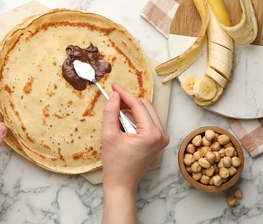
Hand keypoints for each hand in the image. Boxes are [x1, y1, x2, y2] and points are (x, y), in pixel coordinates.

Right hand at [101, 83, 168, 223]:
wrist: (121, 183)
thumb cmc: (115, 163)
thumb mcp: (109, 135)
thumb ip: (111, 113)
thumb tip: (114, 96)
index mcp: (152, 133)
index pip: (138, 105)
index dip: (124, 94)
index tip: (113, 86)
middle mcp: (161, 134)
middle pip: (145, 105)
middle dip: (129, 100)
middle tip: (113, 98)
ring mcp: (162, 137)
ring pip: (147, 112)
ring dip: (132, 109)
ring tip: (116, 114)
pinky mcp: (158, 140)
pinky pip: (148, 120)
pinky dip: (136, 117)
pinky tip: (123, 122)